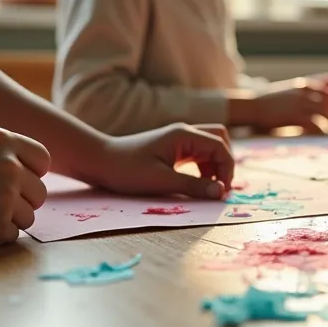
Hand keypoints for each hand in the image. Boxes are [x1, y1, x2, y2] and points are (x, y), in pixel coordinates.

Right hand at [0, 128, 50, 247]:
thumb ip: (3, 155)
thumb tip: (35, 170)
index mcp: (1, 140)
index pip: (42, 160)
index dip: (32, 173)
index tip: (19, 181)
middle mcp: (9, 166)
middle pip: (39, 192)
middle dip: (22, 200)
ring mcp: (4, 198)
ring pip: (29, 216)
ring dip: (9, 219)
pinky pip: (12, 235)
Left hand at [80, 123, 235, 199]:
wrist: (99, 161)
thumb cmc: (127, 170)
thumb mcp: (161, 181)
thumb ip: (193, 186)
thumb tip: (221, 193)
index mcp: (184, 135)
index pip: (220, 147)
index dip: (227, 169)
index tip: (223, 192)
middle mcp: (184, 133)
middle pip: (220, 139)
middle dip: (225, 162)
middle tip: (221, 186)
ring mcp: (178, 139)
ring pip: (210, 146)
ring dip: (215, 165)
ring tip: (209, 188)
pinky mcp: (172, 148)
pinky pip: (198, 154)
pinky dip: (204, 167)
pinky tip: (197, 183)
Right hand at [251, 79, 327, 129]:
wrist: (251, 106)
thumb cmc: (266, 102)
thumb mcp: (287, 91)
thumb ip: (303, 94)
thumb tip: (316, 102)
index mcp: (304, 84)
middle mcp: (305, 91)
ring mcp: (302, 103)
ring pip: (327, 113)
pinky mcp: (297, 116)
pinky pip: (317, 125)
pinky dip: (321, 131)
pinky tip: (319, 136)